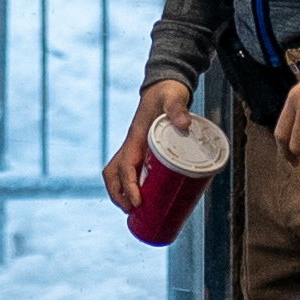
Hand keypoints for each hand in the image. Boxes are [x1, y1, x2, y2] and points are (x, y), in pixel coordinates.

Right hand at [104, 78, 195, 210]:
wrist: (165, 87)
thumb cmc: (168, 93)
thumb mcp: (173, 98)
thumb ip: (178, 108)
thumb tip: (184, 123)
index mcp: (135, 138)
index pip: (124, 167)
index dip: (129, 186)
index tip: (138, 202)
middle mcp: (131, 146)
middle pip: (114, 175)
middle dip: (119, 195)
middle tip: (133, 211)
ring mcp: (136, 150)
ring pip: (119, 176)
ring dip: (122, 194)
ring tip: (135, 212)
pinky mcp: (144, 153)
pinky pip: (133, 173)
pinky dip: (134, 188)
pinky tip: (148, 201)